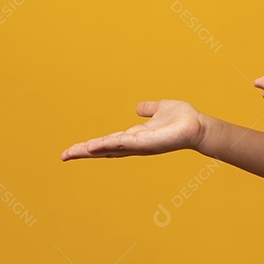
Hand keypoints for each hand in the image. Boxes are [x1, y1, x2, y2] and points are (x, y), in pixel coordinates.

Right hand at [60, 100, 204, 160]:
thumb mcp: (161, 109)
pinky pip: (125, 144)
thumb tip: (139, 107)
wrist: (198, 126)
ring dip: (92, 150)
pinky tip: (96, 146)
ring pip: (111, 149)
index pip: (108, 143)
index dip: (90, 146)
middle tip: (64, 156)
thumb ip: (149, 109)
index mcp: (135, 136)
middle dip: (84, 153)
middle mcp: (134, 144)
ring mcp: (140, 145)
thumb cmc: (183, 120)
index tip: (72, 150)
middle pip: (104, 150)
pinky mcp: (147, 143)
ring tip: (74, 152)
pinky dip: (110, 145)